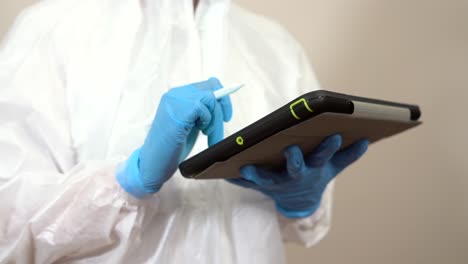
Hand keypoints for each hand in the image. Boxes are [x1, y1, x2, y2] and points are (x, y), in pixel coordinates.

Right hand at [117, 77, 231, 197]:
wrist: (153, 163)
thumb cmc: (172, 147)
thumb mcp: (191, 124)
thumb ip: (202, 112)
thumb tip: (222, 102)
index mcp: (178, 95)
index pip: (208, 84)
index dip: (222, 98)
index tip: (226, 116)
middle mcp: (176, 94)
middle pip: (212, 88)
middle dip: (222, 109)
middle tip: (219, 131)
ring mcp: (176, 100)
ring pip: (211, 99)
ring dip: (216, 121)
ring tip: (208, 136)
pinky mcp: (179, 110)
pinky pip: (204, 108)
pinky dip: (208, 122)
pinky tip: (201, 133)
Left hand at [227, 134, 368, 217]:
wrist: (298, 201)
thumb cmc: (314, 176)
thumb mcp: (332, 168)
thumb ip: (348, 156)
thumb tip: (365, 140)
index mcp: (313, 169)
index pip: (323, 157)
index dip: (329, 148)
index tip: (334, 135)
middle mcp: (295, 176)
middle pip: (296, 169)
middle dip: (295, 161)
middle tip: (291, 150)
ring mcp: (276, 182)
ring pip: (266, 179)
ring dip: (256, 175)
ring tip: (244, 167)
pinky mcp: (260, 186)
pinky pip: (246, 184)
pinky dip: (235, 180)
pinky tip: (222, 173)